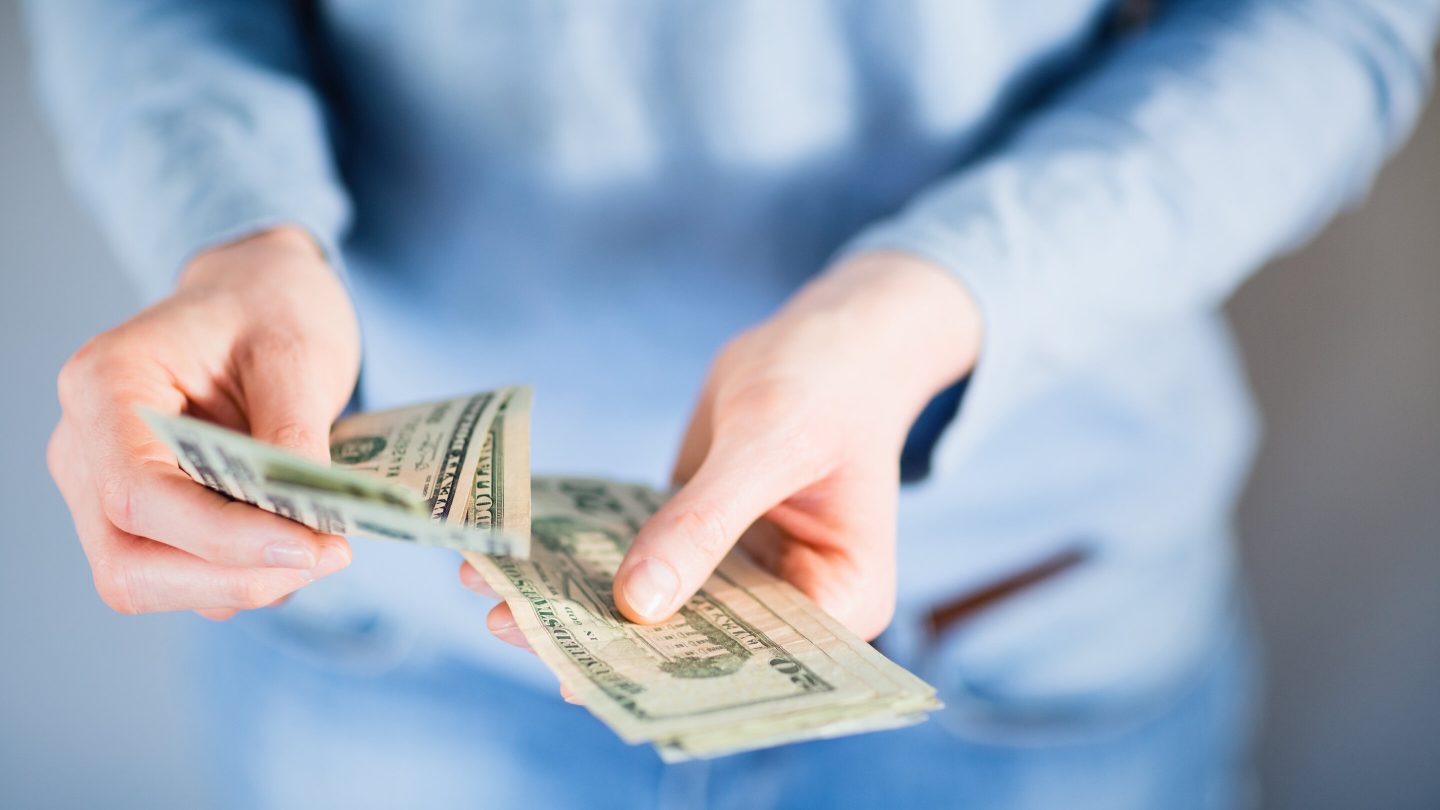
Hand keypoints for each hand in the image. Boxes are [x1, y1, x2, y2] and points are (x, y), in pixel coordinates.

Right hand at [48, 227, 360, 619]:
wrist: (259, 299)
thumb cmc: (270, 311)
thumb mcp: (298, 354)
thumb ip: (295, 436)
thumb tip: (309, 523)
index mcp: (104, 384)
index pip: (136, 493)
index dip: (221, 538)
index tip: (310, 545)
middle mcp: (84, 446)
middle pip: (128, 563)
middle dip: (234, 578)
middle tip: (330, 556)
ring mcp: (104, 490)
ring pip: (150, 583)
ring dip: (245, 584)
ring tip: (326, 546)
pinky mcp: (143, 522)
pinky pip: (183, 579)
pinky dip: (246, 577)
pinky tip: (301, 542)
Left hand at [466, 250, 980, 665]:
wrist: (829, 334)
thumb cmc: (827, 380)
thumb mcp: (768, 444)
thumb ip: (705, 523)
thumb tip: (636, 605)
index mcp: (839, 601)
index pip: (752, 666)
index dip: (666, 679)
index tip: (578, 676)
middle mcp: (789, 605)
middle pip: (693, 646)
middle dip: (601, 639)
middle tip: (506, 624)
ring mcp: (742, 577)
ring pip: (655, 609)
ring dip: (578, 601)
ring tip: (488, 587)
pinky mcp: (701, 544)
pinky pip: (639, 561)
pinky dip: (583, 555)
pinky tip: (519, 550)